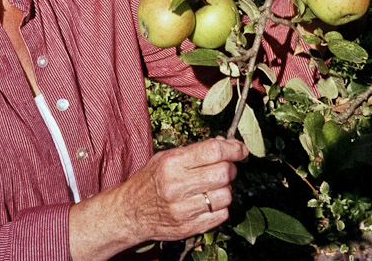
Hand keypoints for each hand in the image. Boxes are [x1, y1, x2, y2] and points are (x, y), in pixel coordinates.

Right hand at [117, 136, 248, 242]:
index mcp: (172, 163)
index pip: (214, 151)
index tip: (241, 150)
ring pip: (226, 196)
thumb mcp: (167, 157)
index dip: (234, 149)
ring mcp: (183, 209)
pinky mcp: (188, 228)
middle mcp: (177, 186)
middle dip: (230, 169)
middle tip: (225, 169)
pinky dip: (220, 208)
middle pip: (224, 173)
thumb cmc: (151, 180)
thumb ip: (196, 151)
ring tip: (213, 188)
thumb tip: (225, 144)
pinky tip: (208, 203)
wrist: (130, 212)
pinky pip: (221, 215)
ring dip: (225, 190)